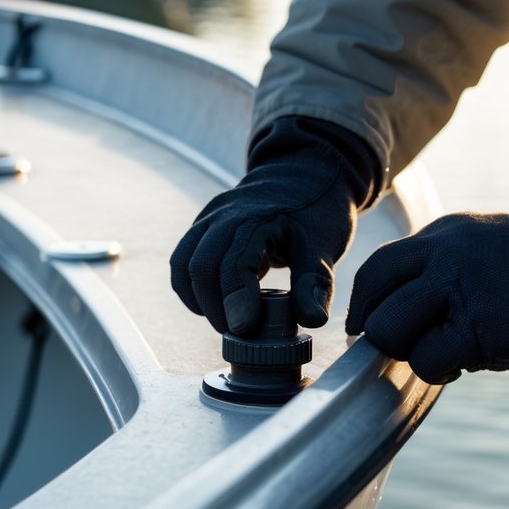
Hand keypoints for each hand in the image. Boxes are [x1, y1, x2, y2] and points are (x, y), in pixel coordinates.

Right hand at [170, 117, 376, 333]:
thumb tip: (311, 321)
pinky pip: (182, 259)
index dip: (235, 299)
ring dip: (199, 299)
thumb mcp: (325, 247)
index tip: (244, 329)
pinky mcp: (202, 226)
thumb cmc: (314, 212)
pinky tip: (212, 305)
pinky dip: (191, 288)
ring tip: (225, 322)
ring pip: (184, 263)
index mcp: (258, 218)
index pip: (234, 262)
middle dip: (215, 307)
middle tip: (239, 332)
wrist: (301, 175)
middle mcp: (226, 215)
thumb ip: (316, 284)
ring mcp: (209, 218)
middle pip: (201, 265)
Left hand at [346, 212, 508, 383]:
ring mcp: (458, 290)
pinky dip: (435, 371)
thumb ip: (438, 263)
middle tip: (397, 346)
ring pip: (390, 329)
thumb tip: (398, 303)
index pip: (379, 266)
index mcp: (441, 235)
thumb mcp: (479, 243)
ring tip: (440, 352)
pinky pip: (426, 360)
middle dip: (378, 327)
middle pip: (374, 295)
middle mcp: (442, 255)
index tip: (363, 324)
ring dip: (407, 350)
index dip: (365, 300)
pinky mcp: (477, 329)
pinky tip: (459, 365)